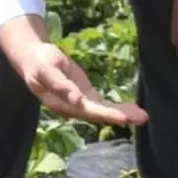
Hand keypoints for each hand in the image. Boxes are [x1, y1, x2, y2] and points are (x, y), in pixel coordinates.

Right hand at [0, 16, 148, 127]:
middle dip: (121, 116)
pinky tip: (132, 110)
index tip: (125, 118)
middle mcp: (73, 108)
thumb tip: (77, 101)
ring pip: (104, 111)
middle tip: (143, 117)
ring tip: (142, 116)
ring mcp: (80, 103)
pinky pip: (103, 105)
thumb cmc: (39, 62)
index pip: (89, 111)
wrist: (34, 58)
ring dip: (123, 114)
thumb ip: (61, 86)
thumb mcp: (46, 70)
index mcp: (62, 104)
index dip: (107, 114)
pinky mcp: (86, 96)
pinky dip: (118, 108)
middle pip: (100, 114)